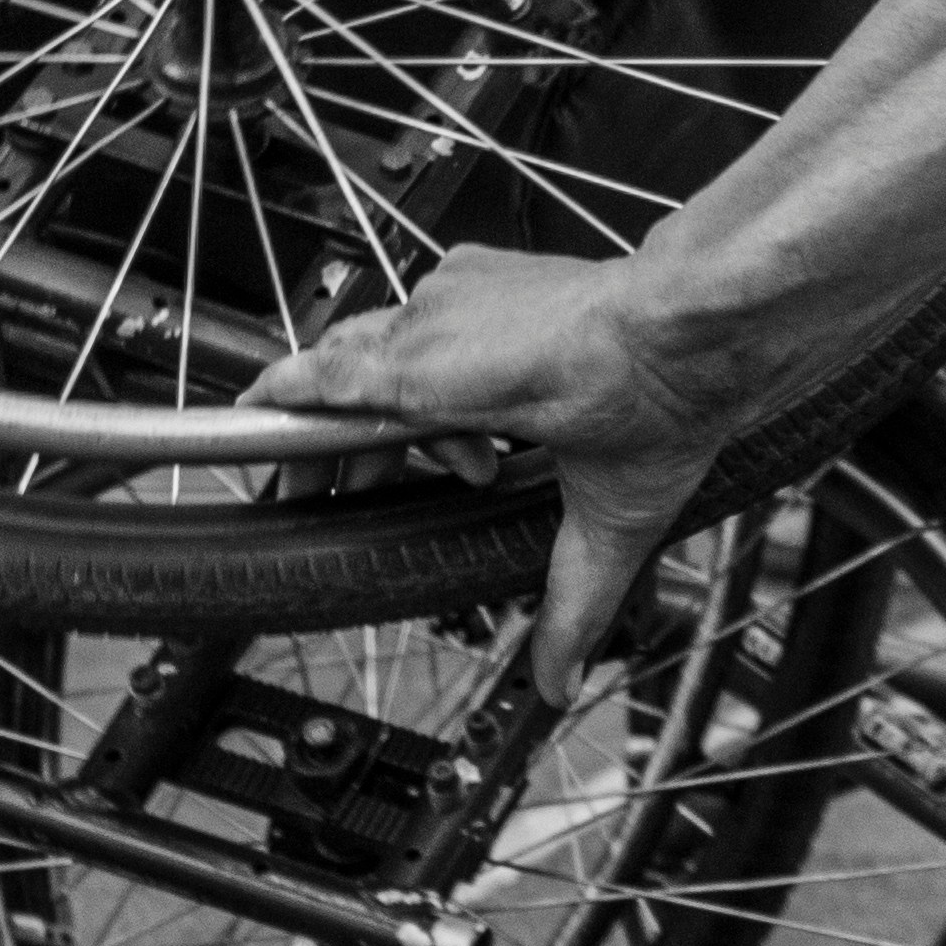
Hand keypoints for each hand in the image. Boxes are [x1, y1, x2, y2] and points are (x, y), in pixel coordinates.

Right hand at [244, 246, 740, 699]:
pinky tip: (491, 421)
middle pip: (349, 379)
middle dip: (351, 445)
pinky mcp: (486, 273)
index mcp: (438, 375)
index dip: (274, 410)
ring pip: (389, 352)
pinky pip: (427, 321)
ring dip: (409, 415)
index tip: (242, 432)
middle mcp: (436, 318)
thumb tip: (556, 672)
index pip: (320, 383)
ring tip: (470, 468)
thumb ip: (573, 601)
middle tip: (355, 495)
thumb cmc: (657, 389)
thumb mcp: (608, 515)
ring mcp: (460, 288)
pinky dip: (441, 372)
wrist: (702, 313)